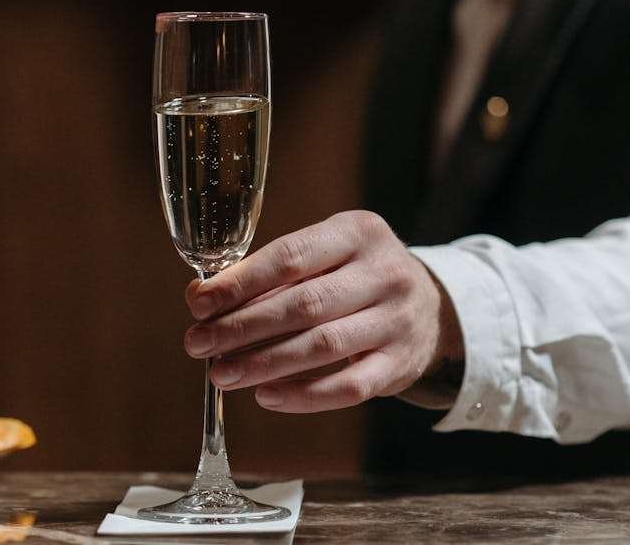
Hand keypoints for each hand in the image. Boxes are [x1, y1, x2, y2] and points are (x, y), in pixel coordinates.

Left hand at [182, 211, 462, 412]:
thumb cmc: (357, 276)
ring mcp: (397, 320)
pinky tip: (265, 396)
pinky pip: (348, 387)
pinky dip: (303, 396)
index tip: (198, 303)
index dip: (241, 282)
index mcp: (358, 232)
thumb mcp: (327, 254)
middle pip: (304, 304)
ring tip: (221, 374)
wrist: (431, 308)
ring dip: (264, 363)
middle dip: (243, 327)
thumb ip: (273, 272)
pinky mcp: (400, 364)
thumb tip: (203, 298)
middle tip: (198, 344)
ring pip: (323, 346)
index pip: (292, 255)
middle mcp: (384, 272)